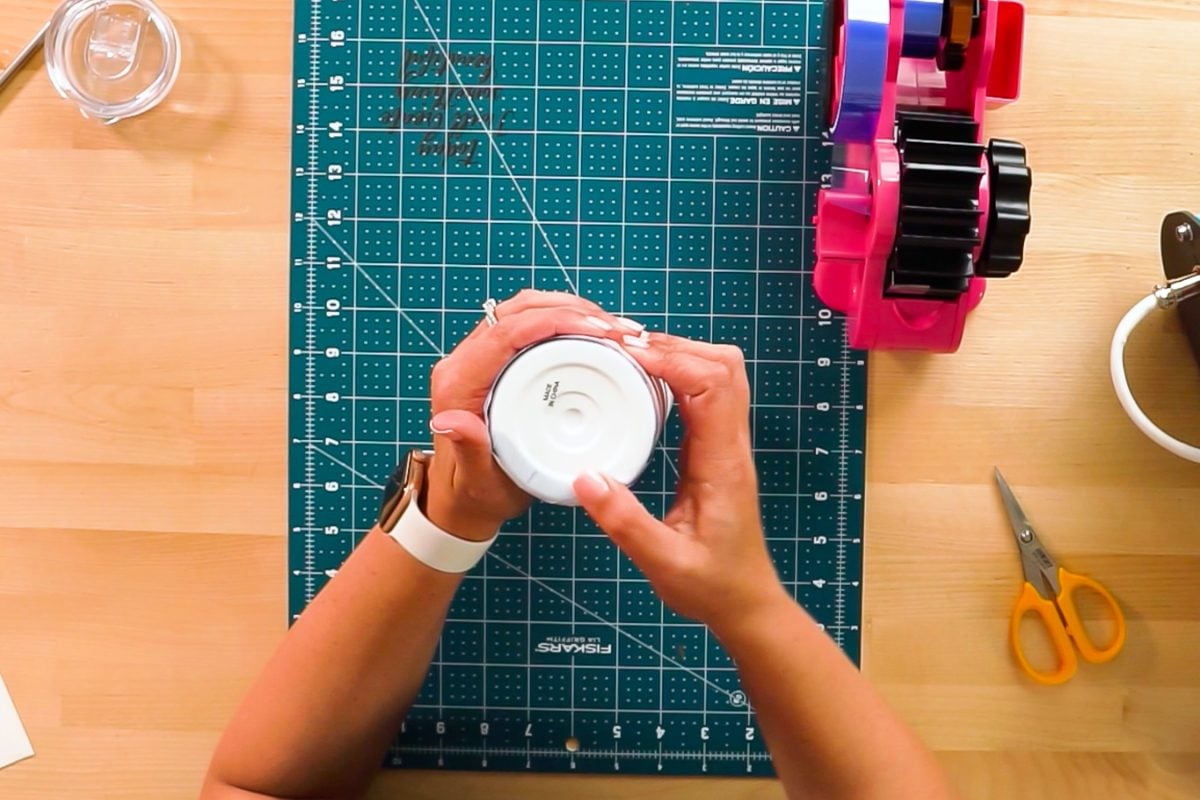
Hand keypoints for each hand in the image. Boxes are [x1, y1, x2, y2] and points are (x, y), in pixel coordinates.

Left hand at [423, 290, 638, 540]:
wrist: (464, 500)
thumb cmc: (473, 493)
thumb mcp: (477, 478)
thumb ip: (468, 449)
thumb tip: (452, 421)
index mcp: (459, 382)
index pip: (507, 331)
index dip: (554, 320)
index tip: (597, 329)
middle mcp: (466, 362)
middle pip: (518, 310)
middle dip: (571, 309)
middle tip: (616, 329)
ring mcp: (481, 358)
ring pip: (525, 310)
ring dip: (570, 310)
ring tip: (613, 328)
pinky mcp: (497, 362)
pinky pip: (530, 326)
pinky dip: (564, 321)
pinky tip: (594, 333)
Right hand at [572, 335, 788, 635]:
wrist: (745, 603)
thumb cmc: (713, 586)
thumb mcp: (664, 562)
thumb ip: (625, 523)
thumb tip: (586, 479)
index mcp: (723, 464)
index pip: (712, 386)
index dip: (671, 359)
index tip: (626, 356)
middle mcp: (731, 446)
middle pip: (722, 366)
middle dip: (674, 345)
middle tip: (622, 350)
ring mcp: (726, 446)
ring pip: (719, 375)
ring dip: (678, 356)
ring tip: (628, 360)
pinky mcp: (715, 451)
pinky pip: (705, 396)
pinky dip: (677, 378)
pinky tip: (642, 387)